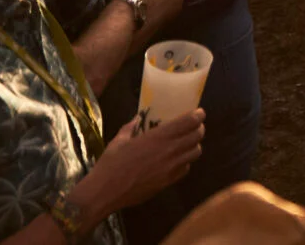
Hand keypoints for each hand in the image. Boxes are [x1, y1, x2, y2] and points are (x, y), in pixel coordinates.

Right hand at [84, 109, 206, 213]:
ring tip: (187, 143)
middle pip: (197, 136)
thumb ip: (131, 127)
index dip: (198, 115)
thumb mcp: (119, 141)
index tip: (199, 112)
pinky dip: (185, 162)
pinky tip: (176, 161)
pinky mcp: (168, 182)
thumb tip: (137, 118)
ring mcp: (171, 168)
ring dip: (194, 145)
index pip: (189, 122)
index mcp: (158, 137)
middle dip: (198, 128)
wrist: (105, 192)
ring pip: (196, 153)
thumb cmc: (111, 164)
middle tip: (194, 127)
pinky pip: (186, 169)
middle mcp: (169, 150)